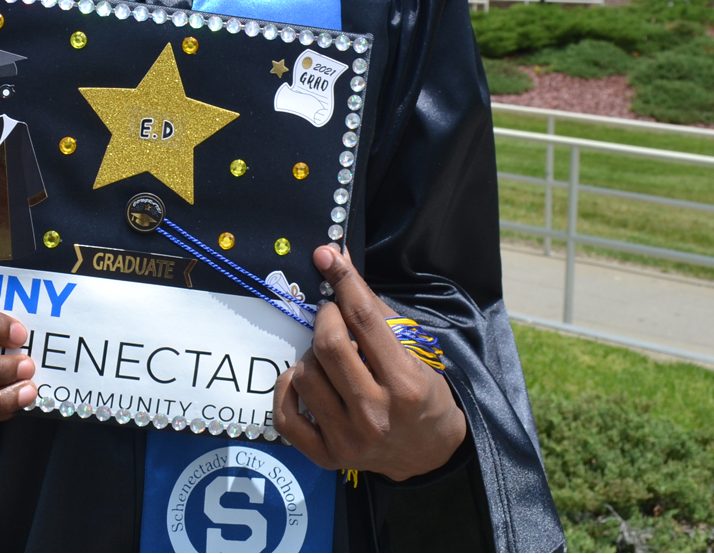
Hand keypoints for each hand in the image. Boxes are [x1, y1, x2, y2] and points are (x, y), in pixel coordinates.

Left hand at [271, 245, 467, 480]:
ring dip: (311, 355)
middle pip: (328, 345)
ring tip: (328, 358)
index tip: (326, 256)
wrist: (429, 452)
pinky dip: (287, 389)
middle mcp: (376, 414)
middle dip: (325, 317)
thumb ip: (372, 306)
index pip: (364, 319)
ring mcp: (349, 439)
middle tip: (332, 316)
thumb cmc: (421, 392)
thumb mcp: (413, 348)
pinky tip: (304, 380)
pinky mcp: (326, 457)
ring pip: (305, 374)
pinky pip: (284, 414)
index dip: (342, 281)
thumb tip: (336, 255)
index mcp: (405, 383)